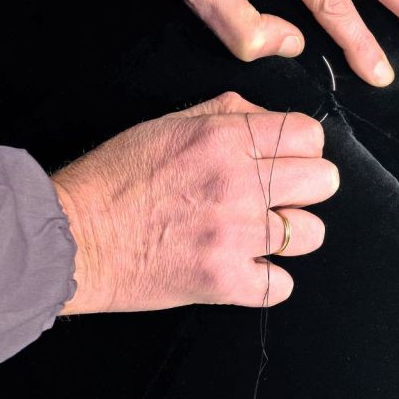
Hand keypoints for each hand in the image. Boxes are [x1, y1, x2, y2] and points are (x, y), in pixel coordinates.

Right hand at [52, 91, 337, 314]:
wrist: (74, 238)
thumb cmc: (117, 178)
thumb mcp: (170, 124)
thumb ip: (229, 113)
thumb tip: (273, 119)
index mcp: (225, 139)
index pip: (309, 134)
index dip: (305, 147)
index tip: (291, 159)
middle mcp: (237, 184)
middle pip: (324, 181)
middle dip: (307, 187)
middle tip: (281, 195)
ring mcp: (234, 235)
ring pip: (311, 234)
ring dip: (290, 234)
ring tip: (260, 234)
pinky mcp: (224, 281)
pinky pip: (282, 285)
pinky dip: (267, 280)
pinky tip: (245, 267)